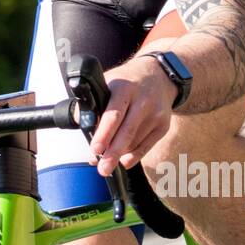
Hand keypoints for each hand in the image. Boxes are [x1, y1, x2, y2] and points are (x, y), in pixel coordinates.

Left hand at [88, 56, 177, 175]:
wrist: (158, 75)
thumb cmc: (126, 82)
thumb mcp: (108, 83)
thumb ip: (94, 102)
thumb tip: (80, 124)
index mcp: (124, 88)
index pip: (113, 114)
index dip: (103, 134)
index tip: (95, 150)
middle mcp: (142, 101)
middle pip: (127, 132)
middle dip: (113, 153)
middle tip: (102, 169)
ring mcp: (155, 114)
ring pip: (135, 142)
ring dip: (119, 154)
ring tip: (106, 162)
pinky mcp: (163, 125)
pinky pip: (145, 147)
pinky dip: (132, 156)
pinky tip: (123, 159)